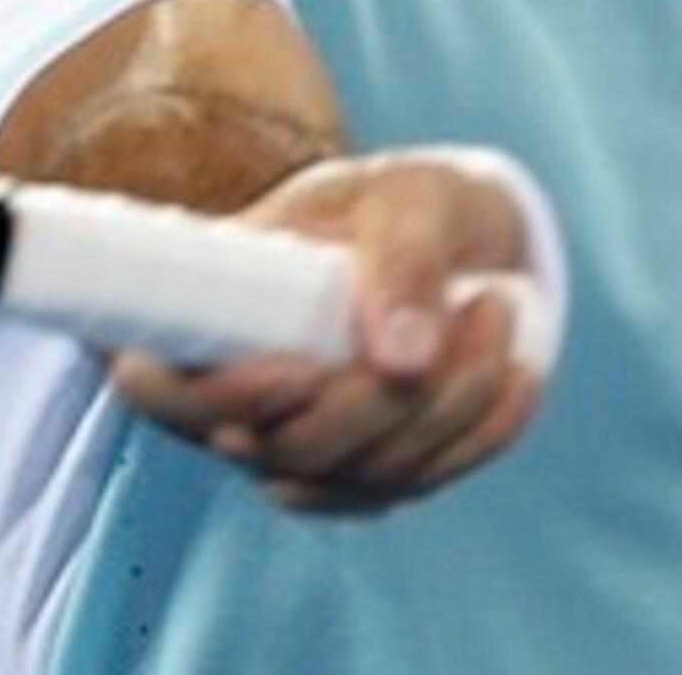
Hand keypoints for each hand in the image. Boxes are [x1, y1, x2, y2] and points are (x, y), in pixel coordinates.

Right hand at [109, 151, 548, 514]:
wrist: (457, 236)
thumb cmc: (404, 205)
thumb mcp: (407, 200)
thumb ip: (401, 265)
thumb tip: (402, 360)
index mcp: (211, 318)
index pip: (161, 390)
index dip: (216, 400)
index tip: (296, 369)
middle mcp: (244, 403)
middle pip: (284, 453)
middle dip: (382, 398)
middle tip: (468, 305)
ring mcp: (307, 452)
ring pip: (366, 476)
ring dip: (453, 402)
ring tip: (498, 305)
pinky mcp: (374, 476)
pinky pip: (426, 482)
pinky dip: (484, 431)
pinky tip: (519, 372)